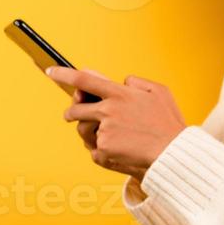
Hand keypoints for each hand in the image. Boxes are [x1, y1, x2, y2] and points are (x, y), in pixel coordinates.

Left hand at [49, 67, 187, 179]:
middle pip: (76, 108)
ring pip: (82, 129)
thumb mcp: (160, 92)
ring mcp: (104, 131)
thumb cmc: (169, 123)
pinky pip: (94, 147)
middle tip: (71, 114)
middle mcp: (108, 111)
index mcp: (120, 94)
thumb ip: (136, 82)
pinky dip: (103, 148)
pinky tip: (120, 149)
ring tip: (107, 135)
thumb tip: (119, 80)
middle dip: (72, 111)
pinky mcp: (103, 150)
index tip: (51, 71)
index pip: (84, 80)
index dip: (64, 74)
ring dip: (88, 130)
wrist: (172, 153)